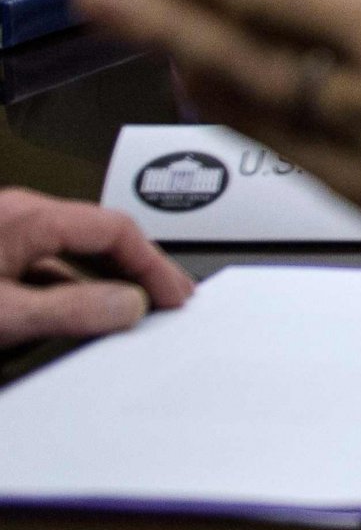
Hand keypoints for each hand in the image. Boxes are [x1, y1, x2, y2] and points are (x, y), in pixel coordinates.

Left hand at [0, 189, 192, 346]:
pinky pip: (47, 263)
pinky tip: (82, 309)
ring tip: (136, 305)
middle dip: (141, 268)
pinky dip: (75, 284)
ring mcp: (5, 234)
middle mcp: (19, 217)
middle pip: (100, 236)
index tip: (173, 295)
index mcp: (28, 218)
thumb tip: (128, 305)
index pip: (116, 230)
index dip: (154, 264)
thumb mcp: (7, 313)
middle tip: (171, 296)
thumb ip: (71, 310)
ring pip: (74, 251)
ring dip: (109, 277)